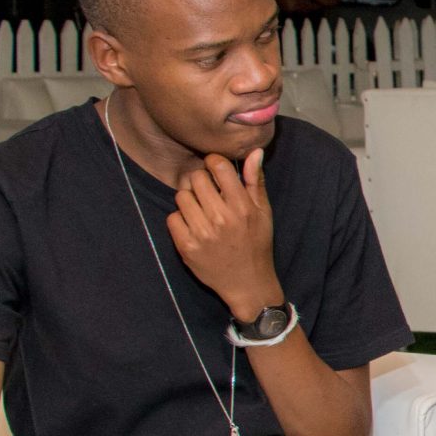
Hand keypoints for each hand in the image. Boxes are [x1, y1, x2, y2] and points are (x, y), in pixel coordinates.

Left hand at [169, 149, 281, 317]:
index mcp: (242, 206)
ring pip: (181, 196)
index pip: (217, 166)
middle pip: (196, 178)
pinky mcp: (186, 247)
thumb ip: (255, 180)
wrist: (247, 283)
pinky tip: (193, 227)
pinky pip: (172, 218)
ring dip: (189, 201)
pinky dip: (180, 220)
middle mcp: (221, 218)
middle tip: (208, 195)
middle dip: (201, 182)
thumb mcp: (264, 212)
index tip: (216, 173)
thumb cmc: (257, 244)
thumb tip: (254, 152)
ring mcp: (202, 233)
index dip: (213, 164)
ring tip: (201, 212)